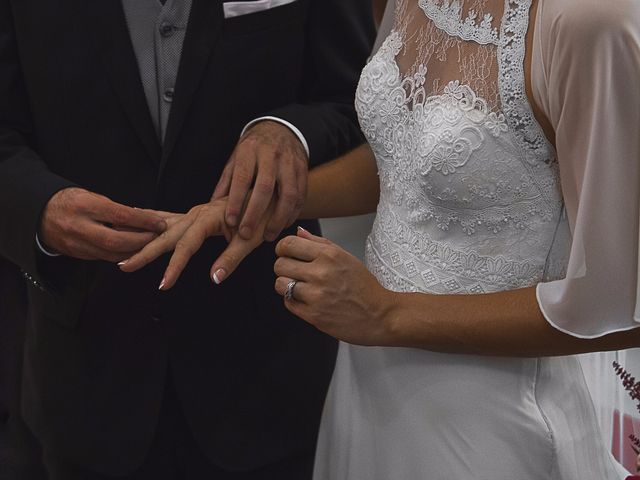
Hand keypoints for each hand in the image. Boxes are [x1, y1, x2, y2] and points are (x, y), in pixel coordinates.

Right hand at [39, 187, 166, 262]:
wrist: (40, 216)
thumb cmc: (72, 201)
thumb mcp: (91, 196)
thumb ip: (114, 209)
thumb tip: (143, 218)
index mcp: (85, 206)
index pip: (120, 215)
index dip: (143, 221)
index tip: (160, 223)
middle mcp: (80, 227)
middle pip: (117, 241)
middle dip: (141, 241)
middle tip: (158, 237)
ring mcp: (78, 244)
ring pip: (112, 254)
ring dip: (135, 251)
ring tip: (151, 245)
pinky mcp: (79, 255)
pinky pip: (106, 258)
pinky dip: (123, 255)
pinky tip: (135, 251)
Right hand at [120, 198, 272, 289]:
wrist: (268, 193)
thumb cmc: (261, 215)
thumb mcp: (250, 240)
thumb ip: (230, 259)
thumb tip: (214, 279)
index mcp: (208, 217)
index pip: (186, 246)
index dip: (174, 266)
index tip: (163, 284)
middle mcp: (196, 213)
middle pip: (165, 236)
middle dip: (144, 252)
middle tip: (124, 266)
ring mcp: (194, 213)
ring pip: (163, 227)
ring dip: (144, 240)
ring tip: (123, 251)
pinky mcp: (195, 214)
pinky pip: (169, 221)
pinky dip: (153, 226)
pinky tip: (140, 224)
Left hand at [212, 120, 307, 241]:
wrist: (281, 130)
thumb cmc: (254, 149)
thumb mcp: (235, 159)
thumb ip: (226, 183)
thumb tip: (213, 208)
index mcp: (249, 151)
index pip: (242, 178)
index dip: (235, 201)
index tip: (230, 222)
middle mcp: (271, 155)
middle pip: (265, 187)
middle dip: (255, 213)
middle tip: (247, 234)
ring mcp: (289, 163)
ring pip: (288, 194)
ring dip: (278, 218)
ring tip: (268, 235)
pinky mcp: (303, 171)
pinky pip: (300, 195)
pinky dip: (292, 213)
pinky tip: (283, 224)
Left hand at [274, 227, 394, 345]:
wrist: (379, 315)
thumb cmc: (364, 286)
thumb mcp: (346, 257)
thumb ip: (319, 243)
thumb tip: (298, 232)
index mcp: (329, 255)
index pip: (288, 244)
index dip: (282, 248)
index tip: (286, 253)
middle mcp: (321, 273)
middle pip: (279, 264)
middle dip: (284, 267)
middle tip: (294, 272)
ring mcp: (316, 295)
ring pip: (280, 284)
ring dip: (286, 285)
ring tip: (300, 287)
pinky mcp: (313, 315)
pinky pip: (287, 303)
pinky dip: (293, 301)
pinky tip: (307, 300)